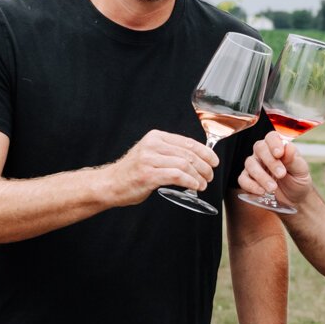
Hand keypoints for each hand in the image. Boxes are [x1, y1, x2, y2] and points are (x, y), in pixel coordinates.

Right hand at [101, 129, 217, 205]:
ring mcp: (149, 159)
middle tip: (210, 175)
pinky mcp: (148, 174)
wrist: (110, 184)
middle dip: (204, 166)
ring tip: (203, 184)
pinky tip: (194, 186)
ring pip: (185, 164)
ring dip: (199, 176)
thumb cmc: (133, 172)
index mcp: (156, 137)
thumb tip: (197, 158)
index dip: (205, 152)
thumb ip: (170, 152)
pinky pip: (177, 176)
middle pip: (188, 153)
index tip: (214, 161)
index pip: (187, 142)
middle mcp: (153, 145)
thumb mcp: (151, 154)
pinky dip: (190, 181)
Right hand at [238, 133, 312, 207]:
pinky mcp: (248, 179)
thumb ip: (294, 159)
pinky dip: (251, 186)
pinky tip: (262, 192)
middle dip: (270, 162)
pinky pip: (243, 179)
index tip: (279, 154)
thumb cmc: (298, 180)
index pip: (271, 137)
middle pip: (259, 148)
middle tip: (281, 174)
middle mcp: (263, 153)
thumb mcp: (301, 170)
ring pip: (250, 164)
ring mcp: (254, 165)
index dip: (274, 143)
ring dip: (261, 176)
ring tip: (273, 188)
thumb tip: (288, 146)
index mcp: (278, 146)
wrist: (295, 199)